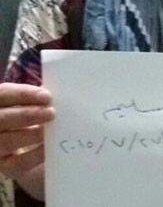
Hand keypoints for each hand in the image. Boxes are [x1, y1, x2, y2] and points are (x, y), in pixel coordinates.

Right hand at [0, 83, 54, 199]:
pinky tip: (49, 147)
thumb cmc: (36, 118)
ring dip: (32, 134)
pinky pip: (18, 162)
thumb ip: (40, 99)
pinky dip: (36, 154)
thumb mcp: (34, 105)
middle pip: (2, 118)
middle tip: (51, 113)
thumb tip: (60, 94)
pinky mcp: (4, 166)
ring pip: (7, 141)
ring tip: (51, 130)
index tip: (47, 96)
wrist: (34, 150)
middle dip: (27, 115)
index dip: (23, 94)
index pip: (3, 94)